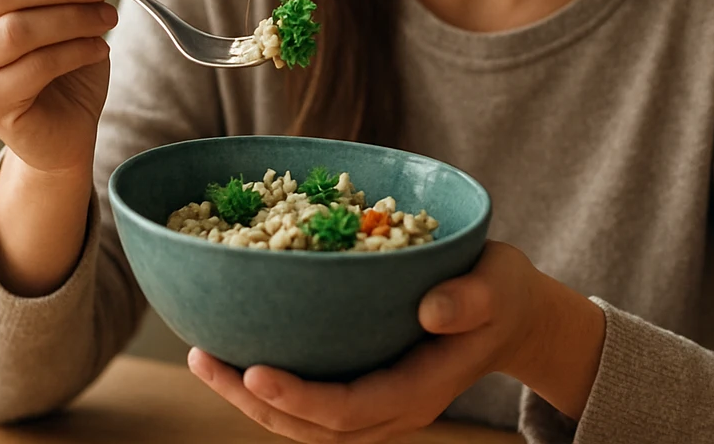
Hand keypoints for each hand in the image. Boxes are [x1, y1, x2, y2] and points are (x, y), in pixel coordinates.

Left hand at [187, 241, 604, 442]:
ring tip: (202, 358)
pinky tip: (232, 352)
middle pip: (311, 427)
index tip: (254, 370)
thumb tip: (429, 309)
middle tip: (203, 359)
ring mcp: (374, 404)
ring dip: (247, 397)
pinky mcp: (361, 386)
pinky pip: (306, 402)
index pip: (350, 410)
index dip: (299, 397)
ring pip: (301, 422)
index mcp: (420, 389)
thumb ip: (470, 300)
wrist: (510, 316)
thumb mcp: (499, 285)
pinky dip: (265, 385)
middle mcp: (391, 409)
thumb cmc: (502, 293)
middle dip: (252, 400)